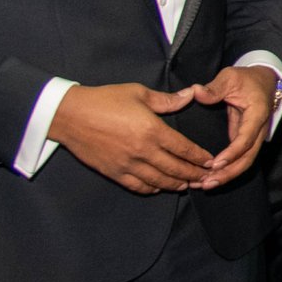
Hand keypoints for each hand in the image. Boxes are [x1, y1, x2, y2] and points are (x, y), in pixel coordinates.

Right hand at [50, 83, 214, 194]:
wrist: (70, 115)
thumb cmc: (105, 100)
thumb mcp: (138, 93)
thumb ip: (167, 99)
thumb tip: (191, 95)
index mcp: (152, 130)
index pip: (184, 148)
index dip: (199, 157)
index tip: (211, 161)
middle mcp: (143, 151)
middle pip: (176, 168)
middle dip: (194, 174)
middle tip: (207, 177)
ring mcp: (128, 165)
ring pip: (160, 181)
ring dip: (177, 184)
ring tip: (188, 184)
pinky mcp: (114, 172)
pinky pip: (138, 186)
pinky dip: (153, 188)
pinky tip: (160, 187)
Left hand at [194, 65, 281, 186]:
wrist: (264, 80)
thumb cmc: (247, 78)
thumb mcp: (230, 77)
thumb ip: (214, 87)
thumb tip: (196, 93)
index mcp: (257, 115)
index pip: (246, 139)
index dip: (232, 153)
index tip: (215, 163)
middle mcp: (259, 130)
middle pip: (247, 158)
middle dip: (228, 173)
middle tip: (206, 183)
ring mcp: (254, 137)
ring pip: (244, 162)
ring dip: (226, 176)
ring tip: (205, 185)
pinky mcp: (246, 141)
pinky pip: (239, 159)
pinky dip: (226, 170)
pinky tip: (210, 178)